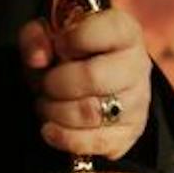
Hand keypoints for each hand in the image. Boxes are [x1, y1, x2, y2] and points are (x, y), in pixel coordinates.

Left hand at [17, 9, 151, 161]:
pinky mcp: (129, 132)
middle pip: (94, 77)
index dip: (74, 39)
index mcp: (124, 32)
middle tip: (46, 84)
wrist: (89, 80)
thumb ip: (36, 37)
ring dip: (55, 111)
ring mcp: (137, 102)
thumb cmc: (68, 54)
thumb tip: (38, 59)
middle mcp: (137, 66)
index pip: (107, 30)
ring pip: (91, 113)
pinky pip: (96, 142)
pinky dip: (65, 138)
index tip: (59, 46)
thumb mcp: (47, 35)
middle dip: (56, 83)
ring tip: (46, 104)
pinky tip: (50, 128)